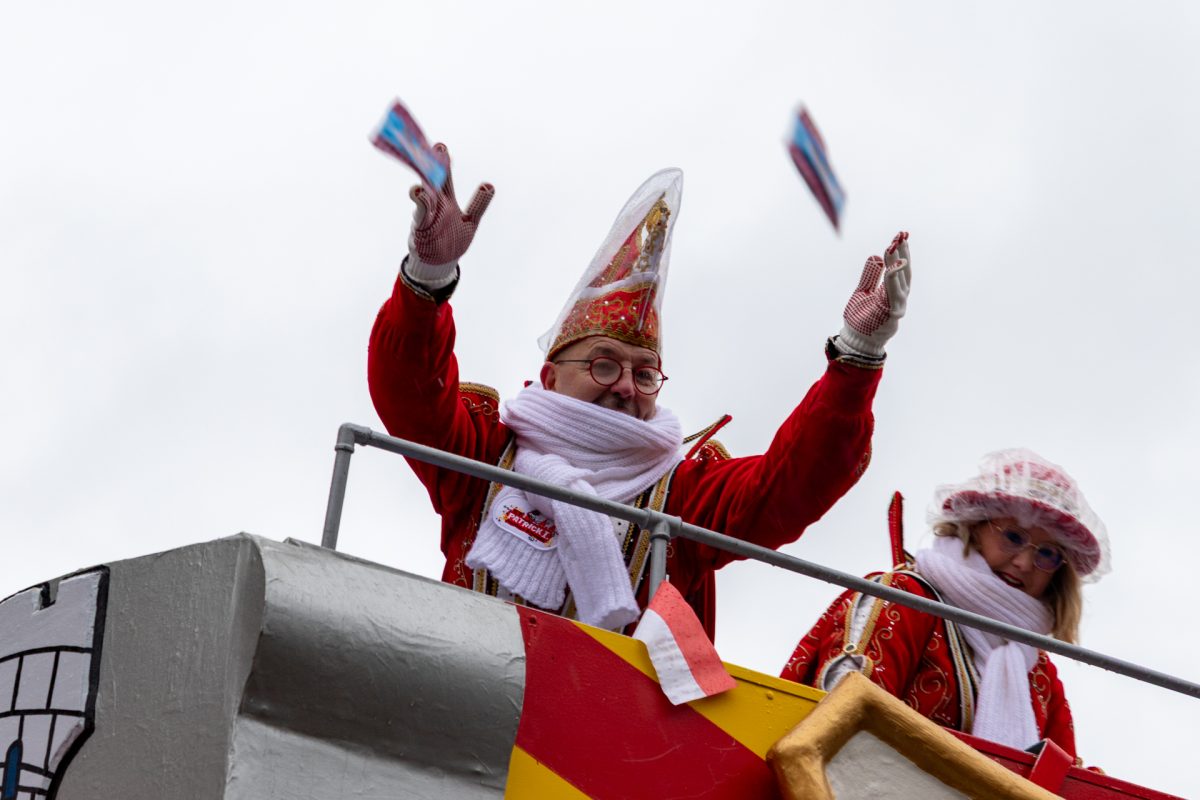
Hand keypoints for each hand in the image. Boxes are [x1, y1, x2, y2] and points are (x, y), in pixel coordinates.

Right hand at [408, 143, 494, 266]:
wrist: (440, 262)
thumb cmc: (453, 239)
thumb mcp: (470, 221)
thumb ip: (479, 204)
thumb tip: (490, 186)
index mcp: (445, 201)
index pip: (443, 178)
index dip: (443, 164)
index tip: (440, 147)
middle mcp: (434, 204)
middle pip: (432, 182)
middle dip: (430, 166)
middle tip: (432, 148)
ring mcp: (426, 215)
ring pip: (425, 195)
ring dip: (425, 181)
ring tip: (427, 167)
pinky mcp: (420, 228)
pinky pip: (420, 213)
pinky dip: (420, 202)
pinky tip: (416, 191)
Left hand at [837, 231, 910, 357]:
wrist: (854, 340)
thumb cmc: (859, 318)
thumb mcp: (862, 291)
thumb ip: (870, 275)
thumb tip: (876, 256)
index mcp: (892, 292)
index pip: (900, 268)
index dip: (900, 252)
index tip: (899, 236)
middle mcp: (898, 298)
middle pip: (905, 272)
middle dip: (903, 253)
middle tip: (901, 236)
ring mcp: (897, 307)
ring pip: (901, 282)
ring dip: (898, 263)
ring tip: (896, 247)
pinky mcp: (892, 315)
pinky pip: (894, 295)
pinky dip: (893, 281)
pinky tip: (892, 268)